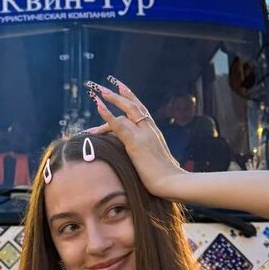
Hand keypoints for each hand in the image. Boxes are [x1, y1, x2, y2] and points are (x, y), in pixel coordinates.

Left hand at [85, 77, 184, 199]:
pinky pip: (119, 124)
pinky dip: (108, 115)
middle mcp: (150, 129)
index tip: (121, 87)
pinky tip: (99, 107)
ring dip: (112, 99)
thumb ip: (150, 157)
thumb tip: (148, 162)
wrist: (171, 182)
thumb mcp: (157, 163)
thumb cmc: (166, 178)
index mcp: (154, 132)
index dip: (131, 97)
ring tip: (97, 94)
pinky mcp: (136, 142)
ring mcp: (144, 134)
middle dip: (119, 94)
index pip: (142, 109)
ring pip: (127, 110)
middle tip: (103, 87)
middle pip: (134, 105)